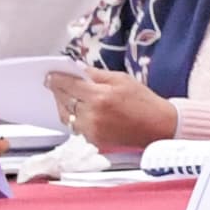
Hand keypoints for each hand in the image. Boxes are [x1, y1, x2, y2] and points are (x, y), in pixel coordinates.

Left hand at [41, 65, 176, 158]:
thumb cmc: (144, 101)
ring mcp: (92, 130)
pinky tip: (78, 111)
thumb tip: (78, 69)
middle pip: (64, 100)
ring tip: (65, 97)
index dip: (57, 79)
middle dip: (58, 91)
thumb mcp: (122, 79)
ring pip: (66, 116)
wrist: (158, 126)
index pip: (69, 85)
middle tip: (54, 83)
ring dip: (63, 105)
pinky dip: (74, 118)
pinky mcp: (94, 140)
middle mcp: (93, 114)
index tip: (50, 75)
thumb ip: (97, 74)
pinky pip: (75, 127)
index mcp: (100, 96)